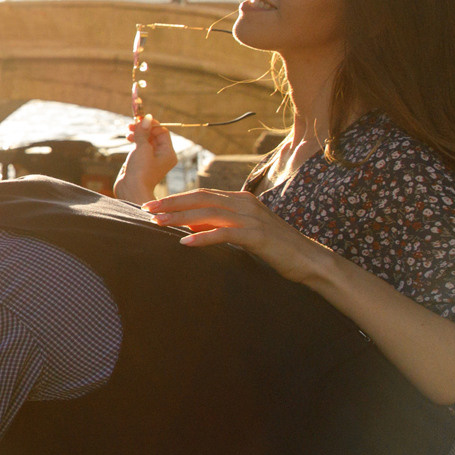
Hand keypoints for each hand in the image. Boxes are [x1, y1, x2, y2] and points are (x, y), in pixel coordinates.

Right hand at [113, 114, 177, 203]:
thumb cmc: (140, 171)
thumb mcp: (142, 148)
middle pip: (154, 135)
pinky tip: (128, 138)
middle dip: (143, 128)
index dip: (151, 124)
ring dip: (138, 134)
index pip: (162, 132)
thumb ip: (143, 132)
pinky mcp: (142, 163)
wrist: (131, 191)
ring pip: (146, 141)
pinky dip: (135, 141)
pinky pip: (140, 148)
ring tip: (128, 132)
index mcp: (168, 153)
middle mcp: (162, 156)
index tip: (139, 119)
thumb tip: (146, 118)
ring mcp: (151, 160)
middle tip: (131, 124)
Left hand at [143, 188, 333, 286]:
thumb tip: (189, 226)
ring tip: (158, 223)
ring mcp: (252, 218)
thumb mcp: (243, 232)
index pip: (202, 194)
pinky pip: (225, 234)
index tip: (152, 205)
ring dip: (180, 217)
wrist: (309, 260)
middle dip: (171, 203)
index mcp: (241, 199)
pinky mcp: (258, 236)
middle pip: (201, 198)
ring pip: (209, 212)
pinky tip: (184, 242)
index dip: (175, 198)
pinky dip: (203, 236)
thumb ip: (220, 225)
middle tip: (146, 210)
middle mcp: (245, 203)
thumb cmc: (274, 248)